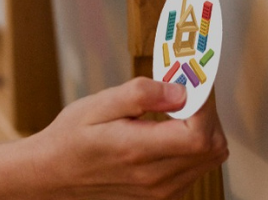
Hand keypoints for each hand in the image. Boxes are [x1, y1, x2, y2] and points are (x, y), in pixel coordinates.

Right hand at [28, 77, 227, 199]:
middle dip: (207, 111)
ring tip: (177, 107)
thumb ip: (139, 95)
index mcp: (136, 152)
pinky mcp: (164, 194)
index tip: (194, 79)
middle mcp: (154, 178)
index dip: (205, 103)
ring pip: (211, 157)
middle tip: (186, 89)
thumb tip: (180, 90)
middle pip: (213, 146)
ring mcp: (162, 191)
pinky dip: (195, 144)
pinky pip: (198, 166)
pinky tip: (171, 129)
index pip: (198, 134)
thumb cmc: (71, 137)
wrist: (53, 174)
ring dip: (204, 127)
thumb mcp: (96, 105)